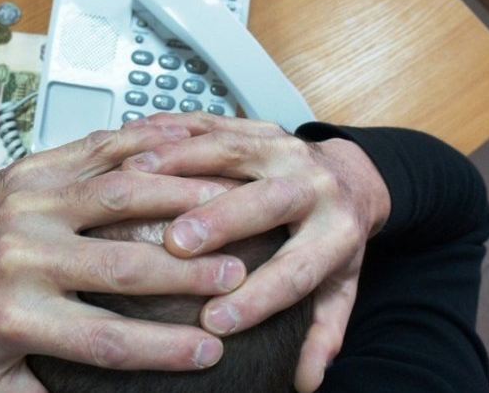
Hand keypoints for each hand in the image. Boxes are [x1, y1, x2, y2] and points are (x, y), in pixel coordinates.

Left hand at [0, 124, 248, 392]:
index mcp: (15, 313)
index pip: (103, 339)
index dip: (163, 349)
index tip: (211, 350)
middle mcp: (25, 254)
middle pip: (122, 265)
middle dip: (187, 273)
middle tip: (239, 276)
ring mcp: (33, 202)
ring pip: (119, 196)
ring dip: (180, 200)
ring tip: (229, 206)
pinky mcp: (37, 168)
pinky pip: (100, 150)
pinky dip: (147, 146)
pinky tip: (185, 148)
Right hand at [121, 113, 390, 392]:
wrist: (352, 177)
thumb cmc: (336, 236)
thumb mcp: (340, 287)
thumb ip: (323, 331)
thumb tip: (307, 380)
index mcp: (336, 231)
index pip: (297, 269)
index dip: (258, 297)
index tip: (216, 323)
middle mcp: (311, 183)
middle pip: (266, 199)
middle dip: (220, 219)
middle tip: (177, 243)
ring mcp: (284, 147)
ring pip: (233, 149)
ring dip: (182, 162)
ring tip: (136, 181)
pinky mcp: (257, 126)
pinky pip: (214, 121)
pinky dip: (172, 130)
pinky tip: (136, 140)